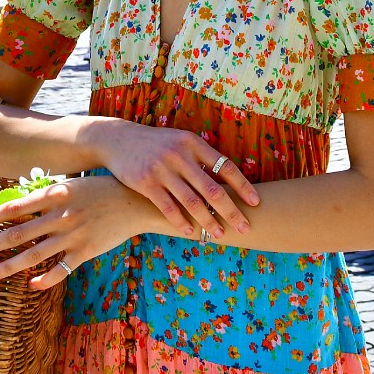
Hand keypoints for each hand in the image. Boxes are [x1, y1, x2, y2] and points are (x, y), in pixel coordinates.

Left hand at [0, 175, 149, 290]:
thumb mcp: (71, 184)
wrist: (135, 202)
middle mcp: (60, 216)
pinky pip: (61, 269)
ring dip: (8, 266)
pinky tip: (30, 286)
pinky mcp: (86, 251)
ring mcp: (73, 235)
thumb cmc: (99, 190)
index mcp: (55, 195)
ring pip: (34, 255)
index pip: (17, 206)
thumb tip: (18, 201)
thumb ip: (46, 195)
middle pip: (19, 233)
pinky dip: (46, 278)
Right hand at [92, 118, 258, 239]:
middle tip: (245, 227)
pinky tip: (190, 232)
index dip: (242, 186)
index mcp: (193, 143)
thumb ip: (201, 156)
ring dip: (209, 221)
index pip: (225, 166)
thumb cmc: (156, 144)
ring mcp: (162, 169)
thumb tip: (228, 180)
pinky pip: (168, 208)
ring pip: (193, 202)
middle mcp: (180, 155)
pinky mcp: (146, 183)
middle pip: (213, 189)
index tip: (255, 203)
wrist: (118, 139)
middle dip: (231, 211)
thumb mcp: (179, 141)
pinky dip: (181, 222)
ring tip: (220, 234)